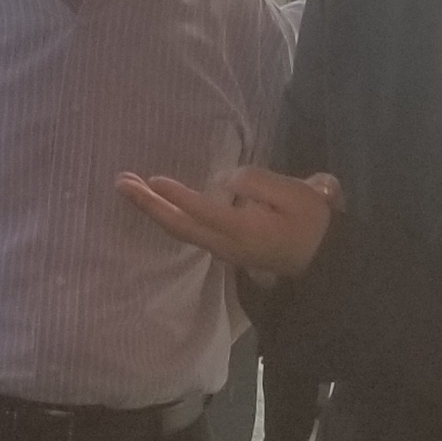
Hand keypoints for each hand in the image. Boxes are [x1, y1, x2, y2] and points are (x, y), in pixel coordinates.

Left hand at [118, 166, 339, 278]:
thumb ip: (259, 184)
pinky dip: (167, 214)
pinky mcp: (222, 246)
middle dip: (147, 204)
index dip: (177, 197)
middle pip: (178, 227)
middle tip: (120, 182)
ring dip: (153, 207)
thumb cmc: (312, 223)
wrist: (321, 261)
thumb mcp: (296, 195)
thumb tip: (226, 181)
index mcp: (243, 231)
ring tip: (131, 185)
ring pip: (180, 230)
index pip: (202, 212)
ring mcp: (221, 249)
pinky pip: (188, 230)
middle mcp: (225, 245)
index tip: (153, 179)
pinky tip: (157, 201)